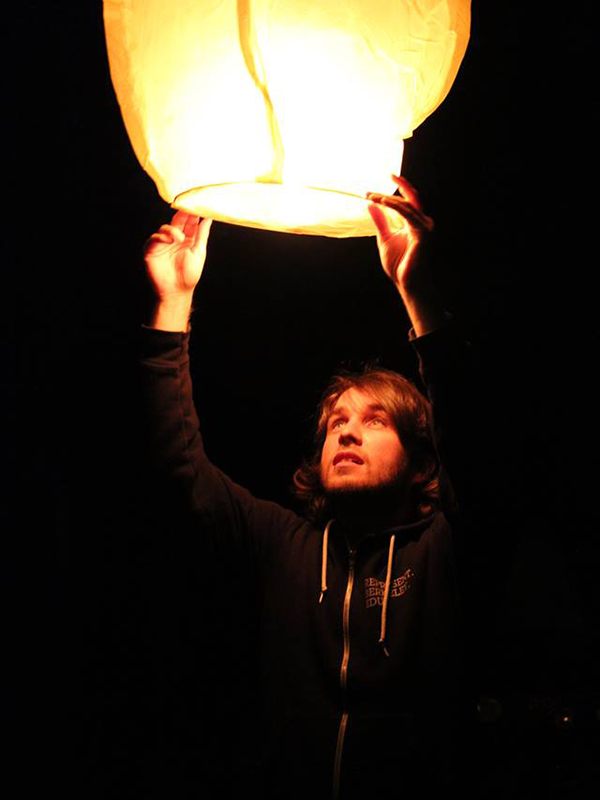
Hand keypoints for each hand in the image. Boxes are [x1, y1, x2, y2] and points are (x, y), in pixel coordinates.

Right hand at [144, 211, 211, 301]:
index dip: (193, 213)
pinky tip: (168, 240)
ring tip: (180, 238)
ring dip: (173, 229)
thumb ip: (202, 235)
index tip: (198, 204)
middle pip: (177, 221)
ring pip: (165, 228)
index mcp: (187, 238)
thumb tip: (208, 219)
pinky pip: (153, 239)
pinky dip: (160, 237)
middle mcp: (174, 239)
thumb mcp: (199, 252)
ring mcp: (163, 243)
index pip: (189, 221)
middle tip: (186, 207)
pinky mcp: (152, 250)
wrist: (177, 291)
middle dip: (182, 214)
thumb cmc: (189, 275)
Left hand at [366, 176, 433, 294]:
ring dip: (387, 199)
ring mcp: (425, 227)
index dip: (396, 190)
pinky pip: (408, 214)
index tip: (375, 189)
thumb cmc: (399, 264)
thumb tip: (371, 206)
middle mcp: (423, 222)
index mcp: (416, 223)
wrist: (408, 282)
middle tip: (368, 192)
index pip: (408, 201)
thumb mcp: (385, 238)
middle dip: (390, 192)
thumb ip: (380, 221)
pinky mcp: (423, 233)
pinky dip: (395, 206)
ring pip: (406, 205)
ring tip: (371, 197)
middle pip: (408, 199)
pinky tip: (382, 202)